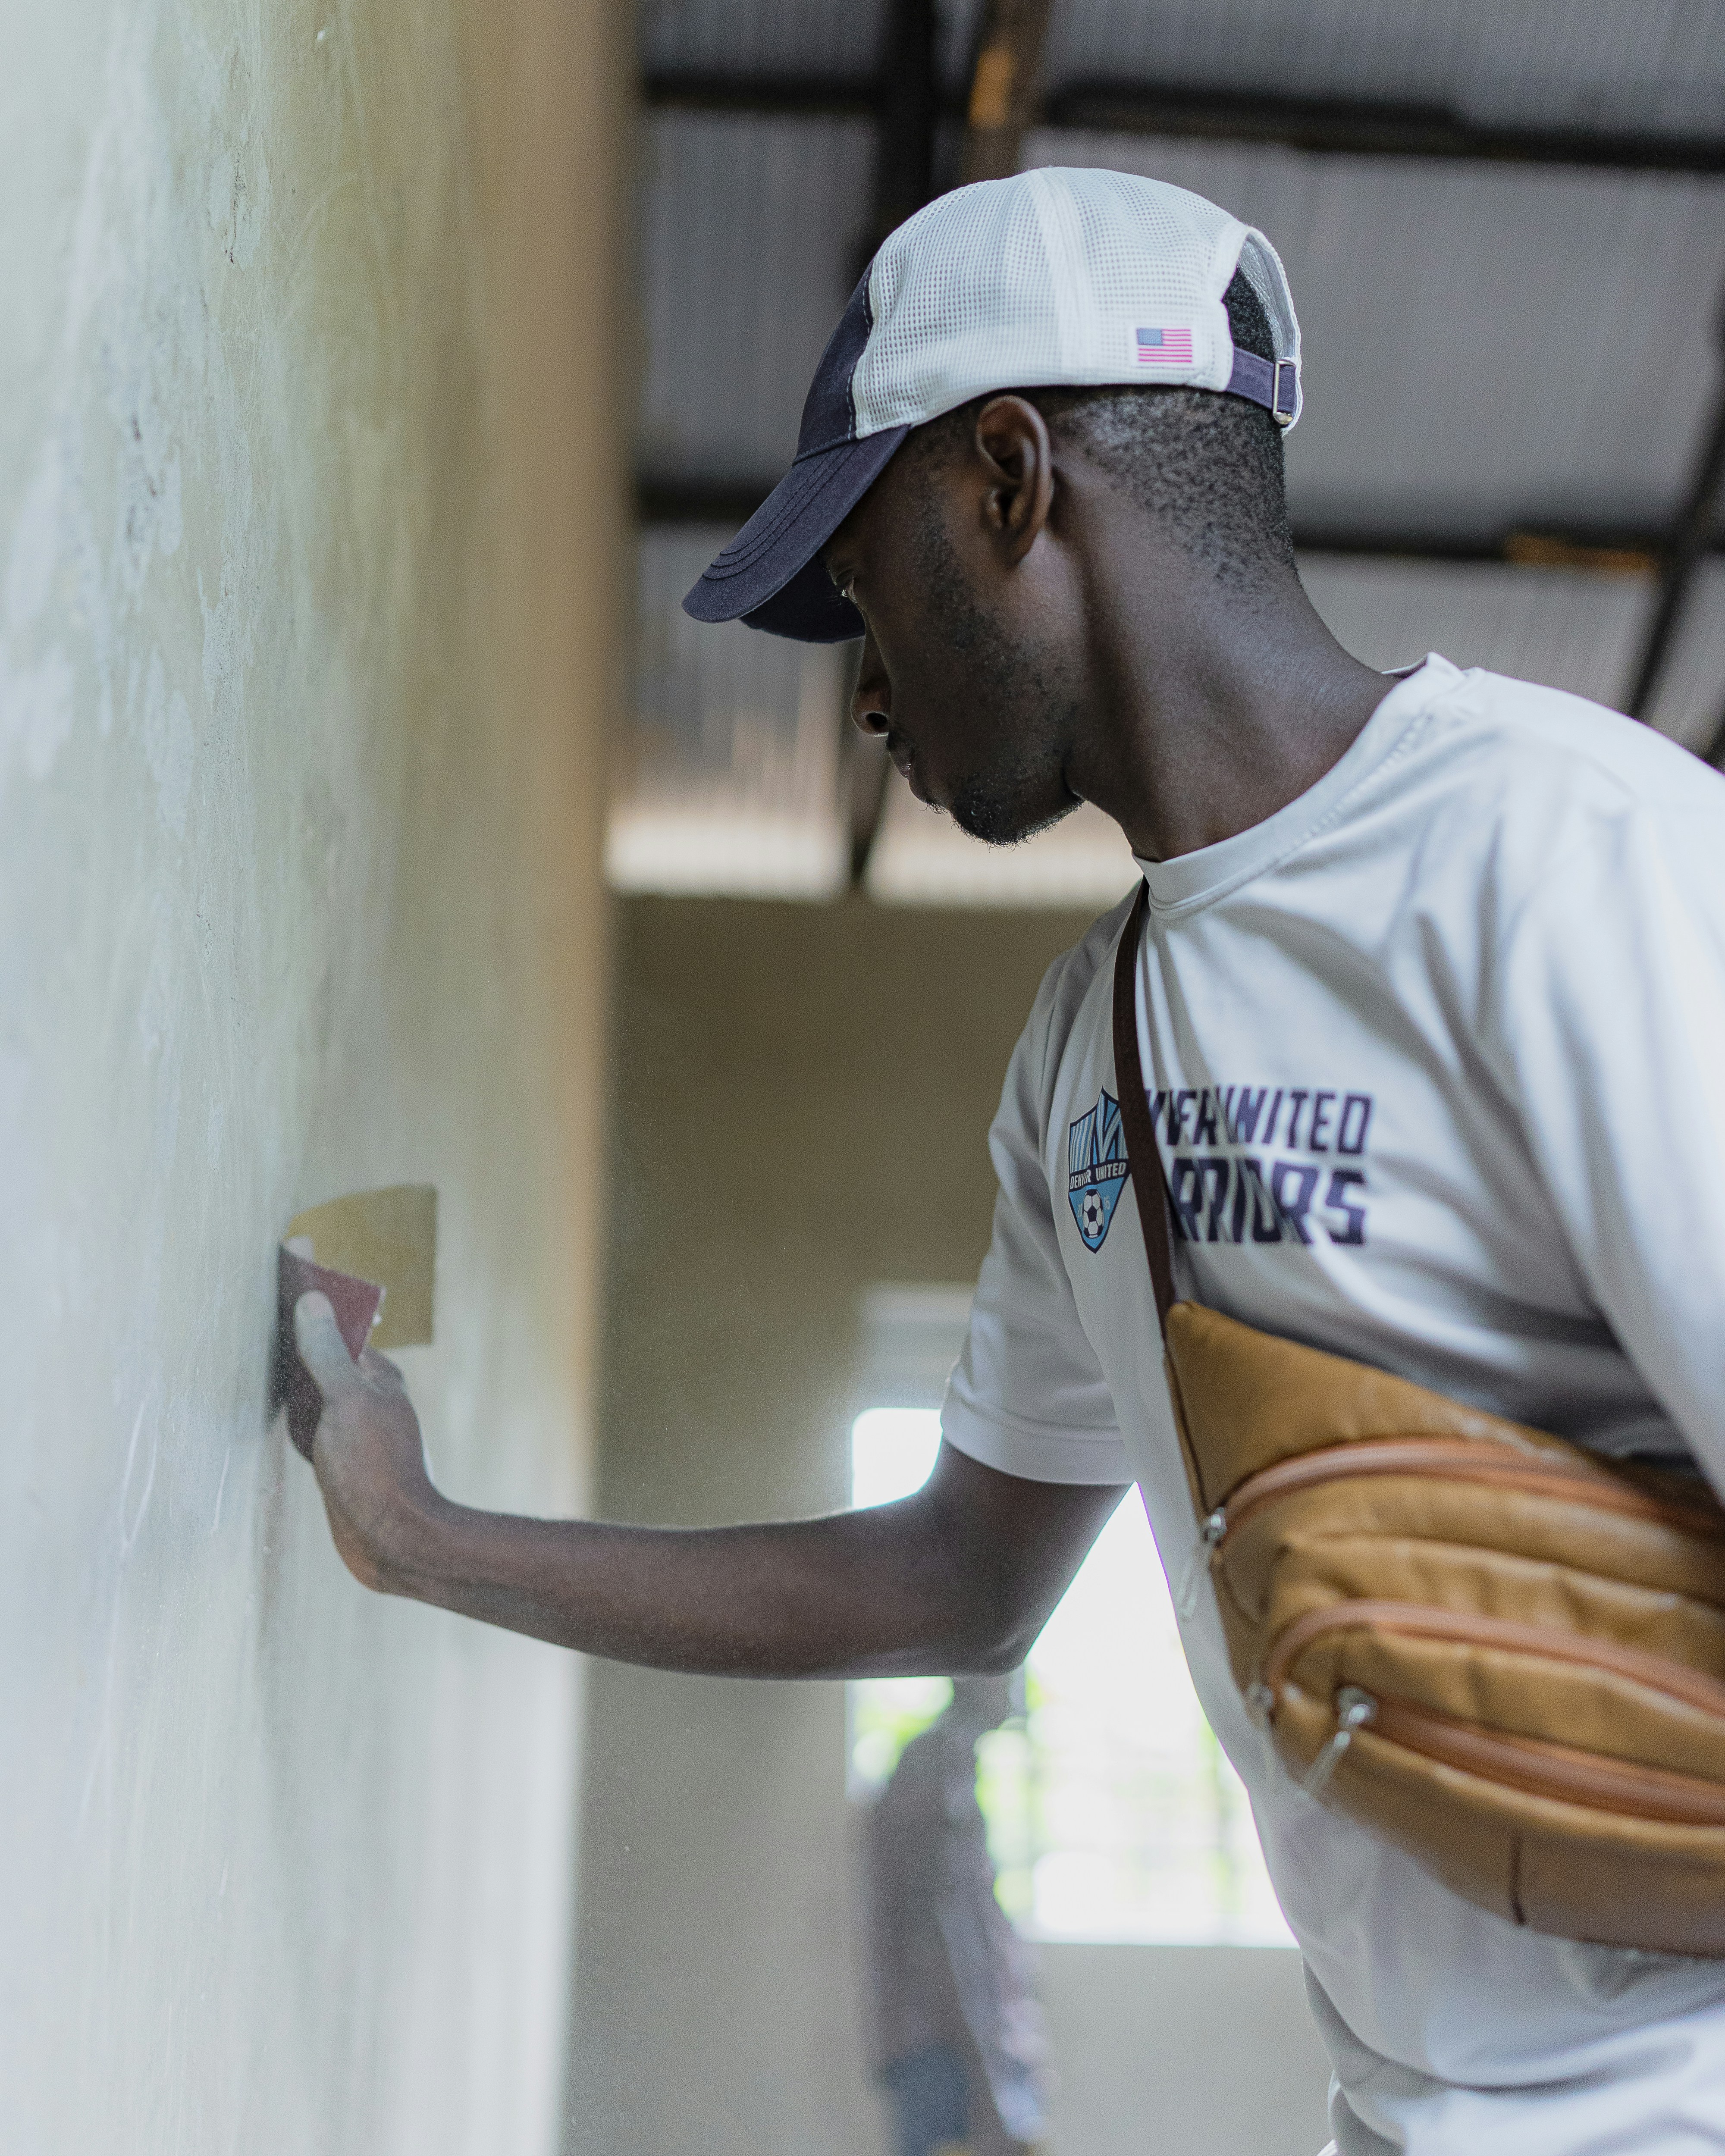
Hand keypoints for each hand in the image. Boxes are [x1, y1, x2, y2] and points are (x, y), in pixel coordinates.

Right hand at [293, 1291, 444, 1591]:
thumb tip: (312, 1300)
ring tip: (263, 1336)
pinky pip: (309, 1422)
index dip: (313, 1290)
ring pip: (315, 1388)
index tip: (293, 1251)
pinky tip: (275, 1405)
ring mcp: (353, 1429)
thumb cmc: (374, 1470)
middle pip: (325, 1351)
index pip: (339, 1322)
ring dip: (293, 1364)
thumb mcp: (346, 1403)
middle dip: (299, 1322)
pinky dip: (291, 1406)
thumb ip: (327, 1353)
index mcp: (376, 1376)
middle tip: (266, 1288)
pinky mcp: (338, 1461)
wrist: (391, 1541)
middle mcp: (368, 1398)